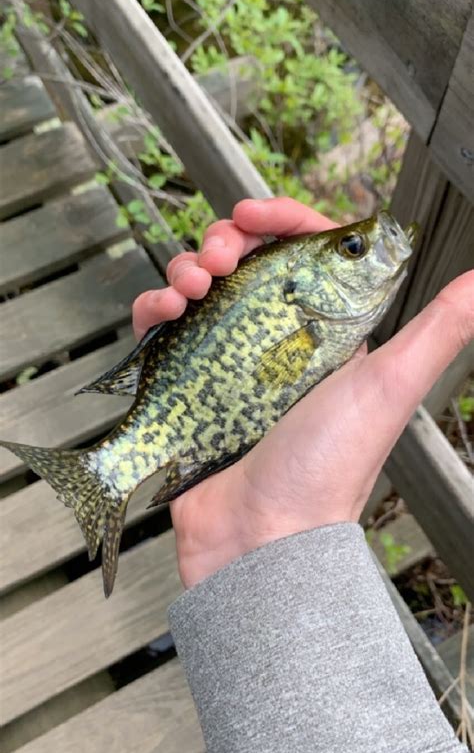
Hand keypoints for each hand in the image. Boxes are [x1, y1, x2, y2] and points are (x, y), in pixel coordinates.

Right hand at [133, 198, 473, 588]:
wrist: (261, 538)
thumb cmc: (327, 471)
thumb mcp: (388, 387)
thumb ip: (437, 331)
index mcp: (325, 335)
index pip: (304, 255)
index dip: (279, 222)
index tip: (254, 215)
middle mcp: (276, 345)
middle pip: (245, 266)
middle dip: (225, 243)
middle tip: (217, 254)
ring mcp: (228, 365)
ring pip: (201, 291)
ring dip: (185, 271)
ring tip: (188, 286)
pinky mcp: (187, 387)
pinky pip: (163, 333)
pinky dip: (153, 311)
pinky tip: (161, 313)